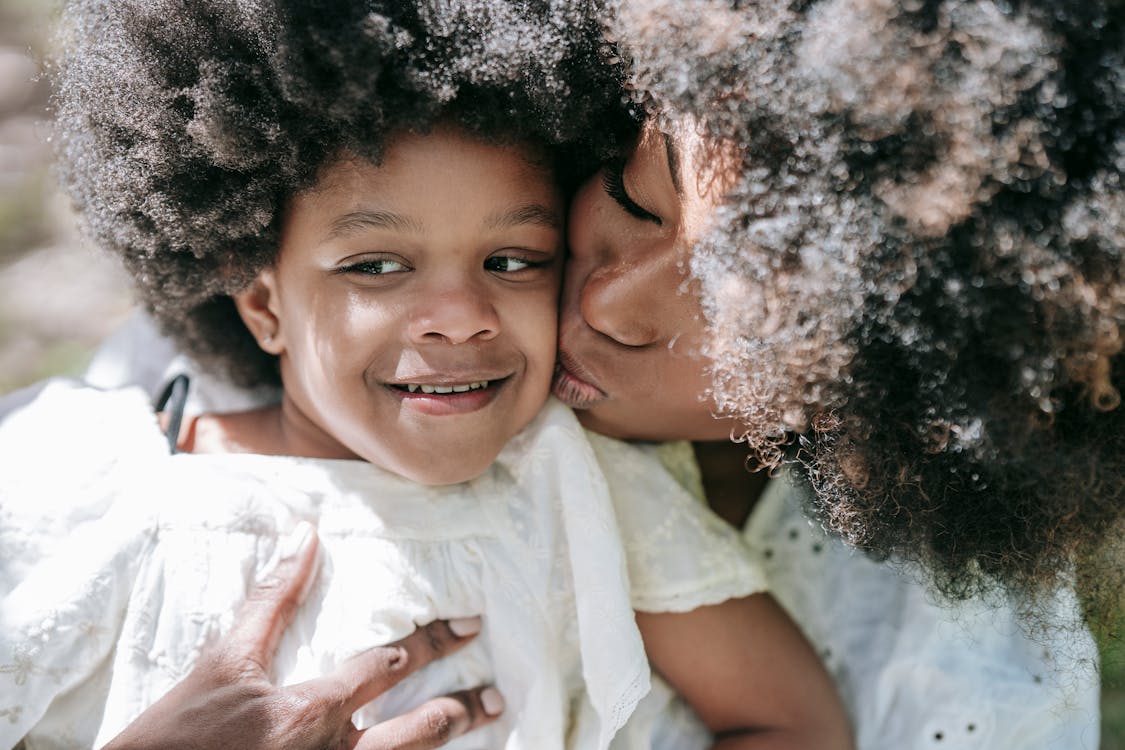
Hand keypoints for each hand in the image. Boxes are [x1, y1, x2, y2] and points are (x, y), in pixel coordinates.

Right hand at [102, 523, 502, 749]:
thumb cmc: (176, 735)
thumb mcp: (222, 661)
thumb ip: (271, 600)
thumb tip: (305, 538)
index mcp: (310, 712)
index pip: (389, 666)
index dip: (432, 642)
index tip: (467, 627)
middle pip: (416, 731)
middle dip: (460, 708)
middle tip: (495, 694)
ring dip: (446, 743)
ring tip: (483, 724)